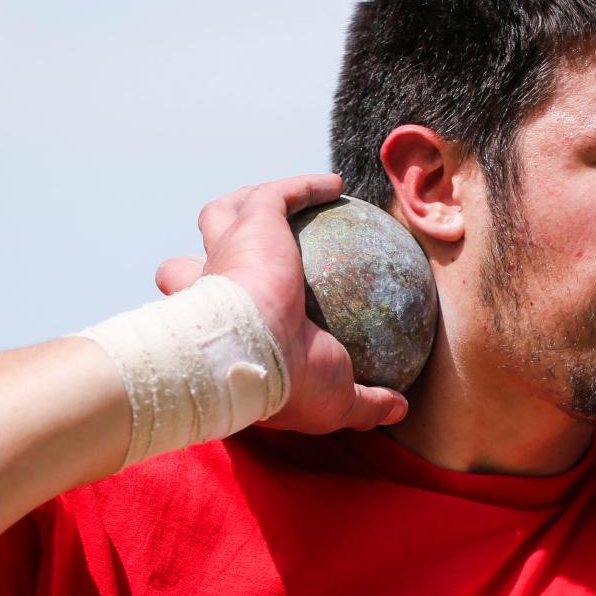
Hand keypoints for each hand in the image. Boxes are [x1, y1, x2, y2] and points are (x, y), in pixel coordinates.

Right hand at [155, 174, 407, 433]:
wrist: (256, 357)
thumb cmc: (287, 384)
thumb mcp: (337, 401)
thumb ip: (367, 401)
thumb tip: (400, 410)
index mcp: (223, 330)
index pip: (210, 313)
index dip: (221, 303)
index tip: (254, 305)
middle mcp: (212, 290)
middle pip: (195, 261)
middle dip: (213, 253)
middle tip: (246, 248)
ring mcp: (227, 253)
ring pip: (223, 214)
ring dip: (247, 204)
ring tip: (278, 201)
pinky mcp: (251, 226)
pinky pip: (279, 194)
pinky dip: (304, 186)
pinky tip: (335, 184)